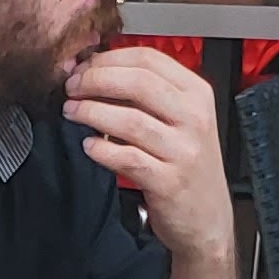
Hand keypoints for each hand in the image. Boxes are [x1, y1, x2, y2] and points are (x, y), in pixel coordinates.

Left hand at [61, 41, 233, 264]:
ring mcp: (183, 150)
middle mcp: (194, 117)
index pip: (148, 58)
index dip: (109, 58)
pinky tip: (88, 146)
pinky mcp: (169, 182)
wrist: (207, 220)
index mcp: (196, 93)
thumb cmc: (187, 166)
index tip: (83, 66)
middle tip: (71, 87)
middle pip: (137, 82)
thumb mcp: (180, 121)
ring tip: (72, 112)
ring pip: (130, 119)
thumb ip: (148, 96)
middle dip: (96, 80)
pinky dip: (102, 150)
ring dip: (92, 112)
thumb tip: (97, 72)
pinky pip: (128, 159)